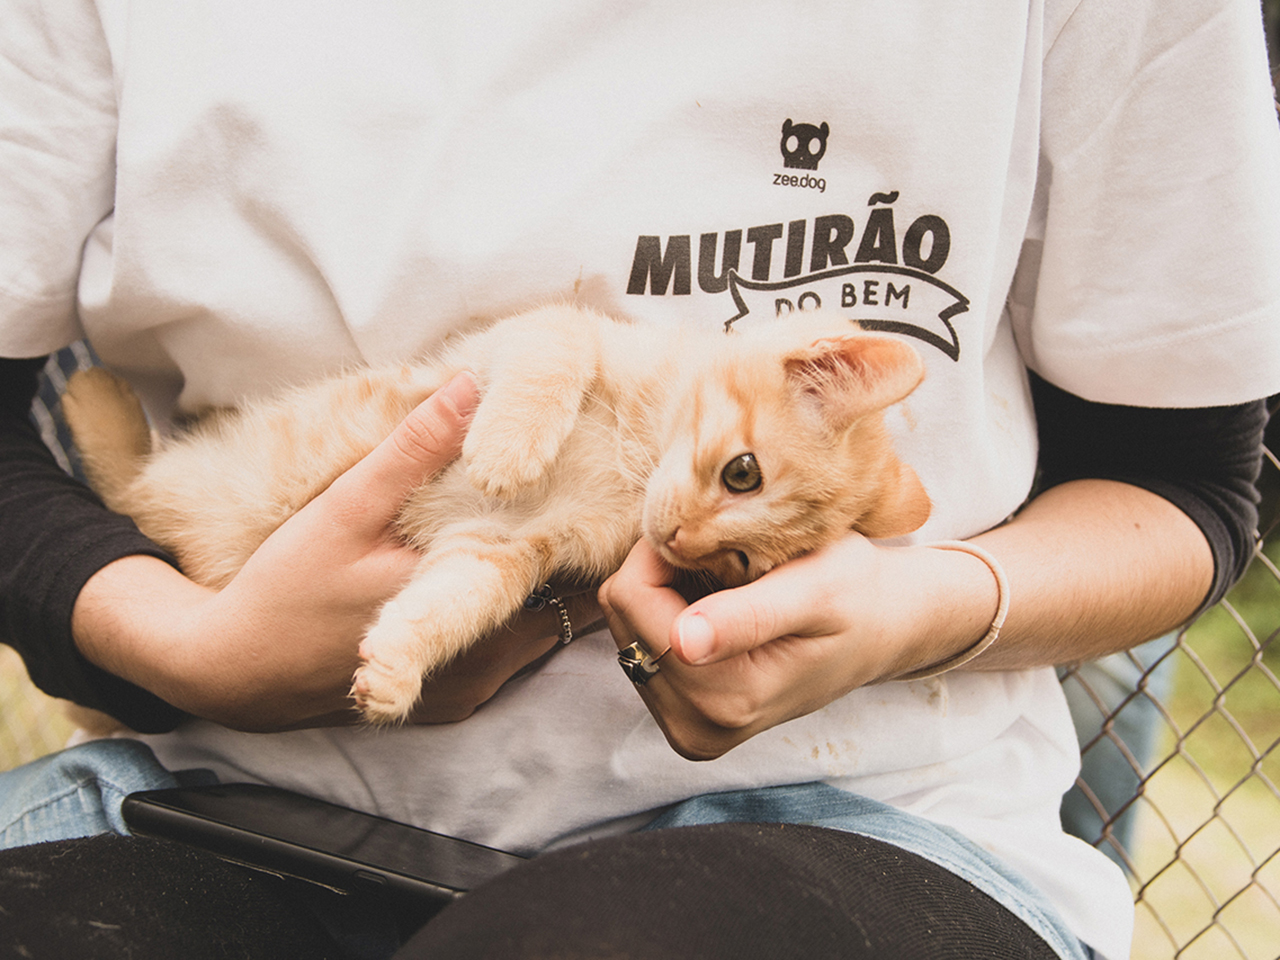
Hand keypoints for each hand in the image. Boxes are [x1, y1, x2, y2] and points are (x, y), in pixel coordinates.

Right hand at [73, 372, 598, 730]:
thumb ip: (411, 450)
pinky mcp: (454, 701)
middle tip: (603, 507)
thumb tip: (469, 383)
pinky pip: (515, 657)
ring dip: (554, 590)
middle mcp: (479, 664)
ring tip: (571, 535)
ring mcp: (470, 689)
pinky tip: (519, 580)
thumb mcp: (344, 509)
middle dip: (580, 558)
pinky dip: (524, 619)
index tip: (613, 495)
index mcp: (462, 614)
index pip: (566, 576)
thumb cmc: (285, 588)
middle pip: (566, 608)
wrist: (233, 674)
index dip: (592, 533)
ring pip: (546, 634)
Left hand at [598, 536, 996, 759]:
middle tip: (728, 559)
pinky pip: (643, 642)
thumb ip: (748, 616)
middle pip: (623, 614)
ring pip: (628, 625)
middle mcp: (697, 727)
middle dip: (665, 573)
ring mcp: (688, 727)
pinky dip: (673, 612)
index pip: (631, 598)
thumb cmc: (857, 595)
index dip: (663, 550)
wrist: (883, 628)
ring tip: (731, 585)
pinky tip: (720, 607)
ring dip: (668, 592)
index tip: (713, 533)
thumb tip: (683, 643)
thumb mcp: (815, 590)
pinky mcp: (685, 718)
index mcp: (725, 699)